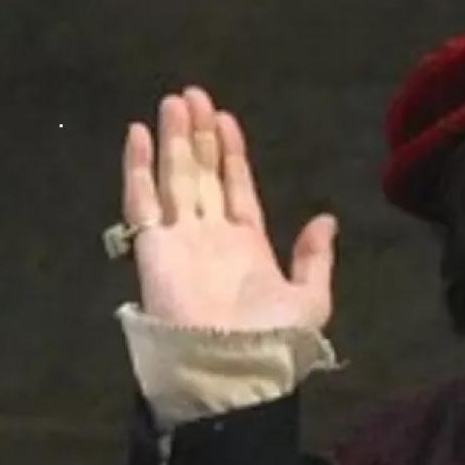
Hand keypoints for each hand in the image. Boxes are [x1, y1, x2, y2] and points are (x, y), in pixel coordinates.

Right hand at [121, 85, 336, 331]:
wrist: (230, 369)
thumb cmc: (271, 339)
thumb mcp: (311, 300)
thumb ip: (316, 259)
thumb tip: (326, 219)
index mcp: (248, 247)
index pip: (237, 188)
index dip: (232, 154)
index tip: (225, 119)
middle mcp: (211, 238)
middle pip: (203, 175)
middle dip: (199, 136)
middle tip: (194, 95)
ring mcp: (179, 241)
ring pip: (175, 179)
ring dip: (173, 140)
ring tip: (174, 101)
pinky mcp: (151, 248)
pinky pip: (141, 200)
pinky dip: (138, 167)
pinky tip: (139, 133)